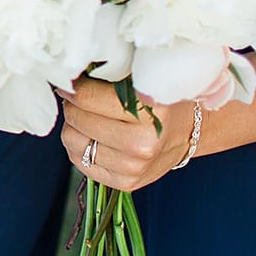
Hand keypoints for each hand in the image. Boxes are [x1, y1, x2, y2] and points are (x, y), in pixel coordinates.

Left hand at [59, 77, 193, 191]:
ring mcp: (133, 167)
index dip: (74, 86)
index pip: (85, 97)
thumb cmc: (160, 101)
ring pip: (71, 140)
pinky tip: (95, 137)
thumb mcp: (142, 79)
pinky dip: (80, 146)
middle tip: (83, 98)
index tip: (72, 80)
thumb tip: (68, 72)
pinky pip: (78, 160)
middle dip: (74, 104)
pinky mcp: (124, 183)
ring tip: (90, 118)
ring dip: (74, 126)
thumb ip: (110, 74)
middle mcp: (141, 144)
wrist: (186, 132)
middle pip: (76, 118)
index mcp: (149, 112)